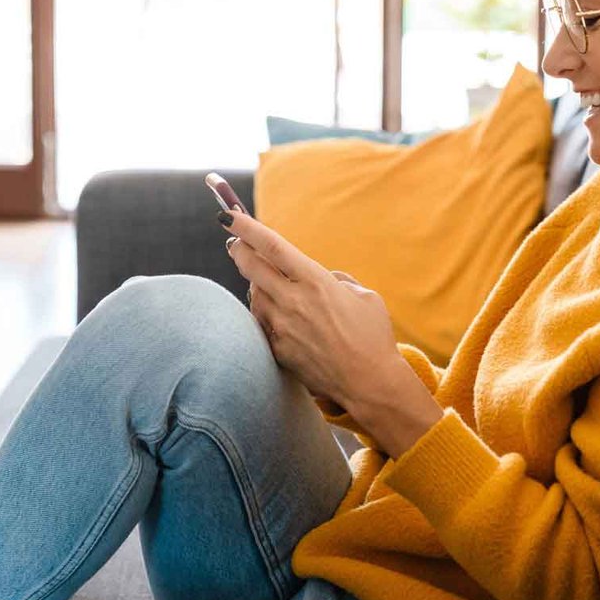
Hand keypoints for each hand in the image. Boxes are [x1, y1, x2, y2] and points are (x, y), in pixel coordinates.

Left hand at [220, 209, 401, 413]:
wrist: (370, 384)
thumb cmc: (373, 337)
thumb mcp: (364, 296)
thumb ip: (336, 280)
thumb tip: (320, 277)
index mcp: (316, 281)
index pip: (271, 246)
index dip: (245, 228)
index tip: (227, 216)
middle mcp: (293, 301)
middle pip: (250, 267)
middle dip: (238, 250)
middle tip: (234, 243)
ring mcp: (282, 327)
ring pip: (255, 296)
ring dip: (258, 286)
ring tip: (275, 289)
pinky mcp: (277, 350)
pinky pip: (261, 323)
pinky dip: (266, 315)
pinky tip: (281, 318)